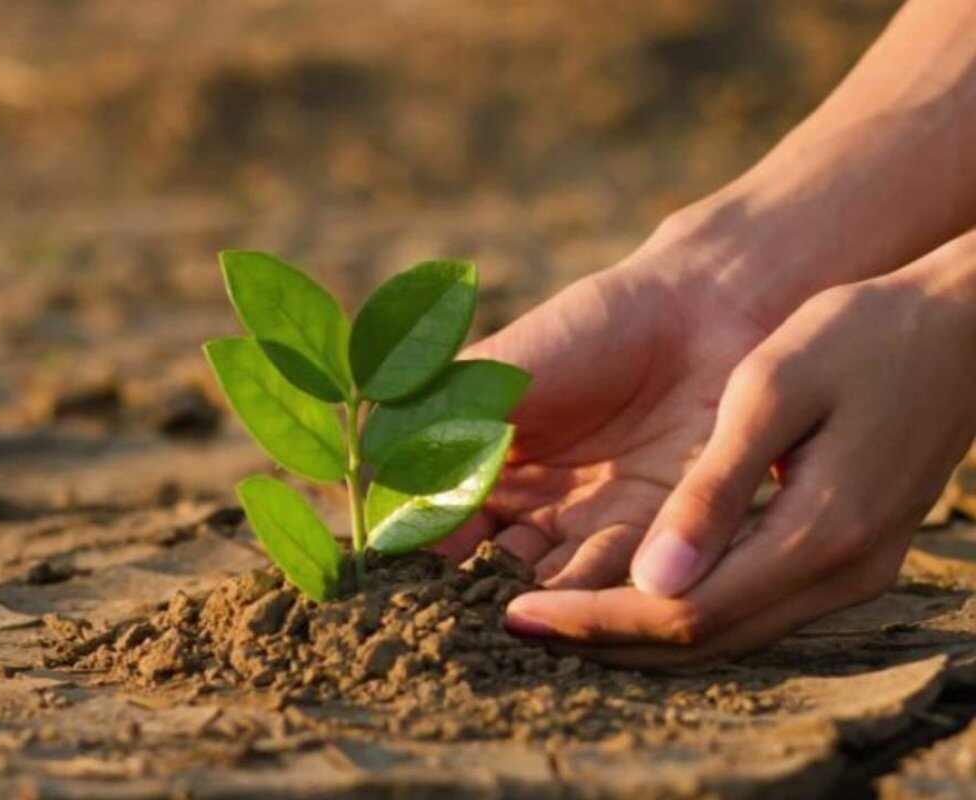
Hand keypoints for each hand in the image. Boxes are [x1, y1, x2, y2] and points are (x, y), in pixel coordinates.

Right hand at [438, 220, 771, 590]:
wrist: (700, 314)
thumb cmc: (587, 330)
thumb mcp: (495, 375)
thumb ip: (434, 429)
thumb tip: (373, 496)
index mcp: (479, 468)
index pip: (434, 528)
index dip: (419, 556)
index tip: (406, 579)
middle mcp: (530, 511)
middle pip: (488, 573)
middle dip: (474, 600)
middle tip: (461, 622)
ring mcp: (590, 530)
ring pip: (550, 588)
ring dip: (534, 608)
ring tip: (519, 621)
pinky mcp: (654, 542)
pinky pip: (617, 584)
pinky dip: (595, 604)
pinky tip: (577, 611)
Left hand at [502, 234, 975, 665]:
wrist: (962, 328)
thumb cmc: (862, 335)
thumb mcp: (775, 390)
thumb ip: (715, 488)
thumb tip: (652, 581)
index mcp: (818, 532)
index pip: (685, 613)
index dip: (595, 619)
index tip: (515, 611)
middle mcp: (839, 574)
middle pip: (700, 642)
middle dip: (602, 637)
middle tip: (515, 621)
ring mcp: (852, 575)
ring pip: (725, 636)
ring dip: (635, 630)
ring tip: (554, 611)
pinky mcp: (849, 559)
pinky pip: (750, 611)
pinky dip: (680, 610)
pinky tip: (627, 586)